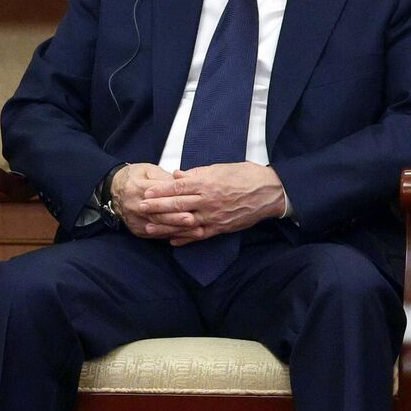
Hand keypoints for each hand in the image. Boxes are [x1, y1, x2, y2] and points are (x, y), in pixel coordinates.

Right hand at [111, 162, 197, 239]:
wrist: (112, 190)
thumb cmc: (133, 178)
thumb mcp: (148, 171)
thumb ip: (165, 178)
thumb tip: (183, 182)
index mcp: (136, 188)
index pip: (157, 196)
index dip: (173, 200)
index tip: (190, 202)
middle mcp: (133, 206)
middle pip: (158, 215)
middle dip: (177, 219)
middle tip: (193, 220)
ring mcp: (134, 220)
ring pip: (158, 227)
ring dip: (178, 230)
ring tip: (196, 231)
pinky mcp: (136, 229)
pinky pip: (156, 235)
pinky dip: (171, 235)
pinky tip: (185, 236)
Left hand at [127, 162, 287, 244]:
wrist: (270, 192)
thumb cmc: (245, 176)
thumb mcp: (220, 168)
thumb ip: (197, 173)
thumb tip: (177, 175)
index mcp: (208, 184)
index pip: (179, 188)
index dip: (161, 191)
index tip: (146, 192)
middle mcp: (209, 201)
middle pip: (178, 205)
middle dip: (157, 207)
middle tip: (140, 208)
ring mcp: (214, 216)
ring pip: (185, 223)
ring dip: (166, 226)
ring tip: (149, 227)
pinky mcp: (221, 228)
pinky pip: (200, 235)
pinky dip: (185, 239)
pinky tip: (172, 241)